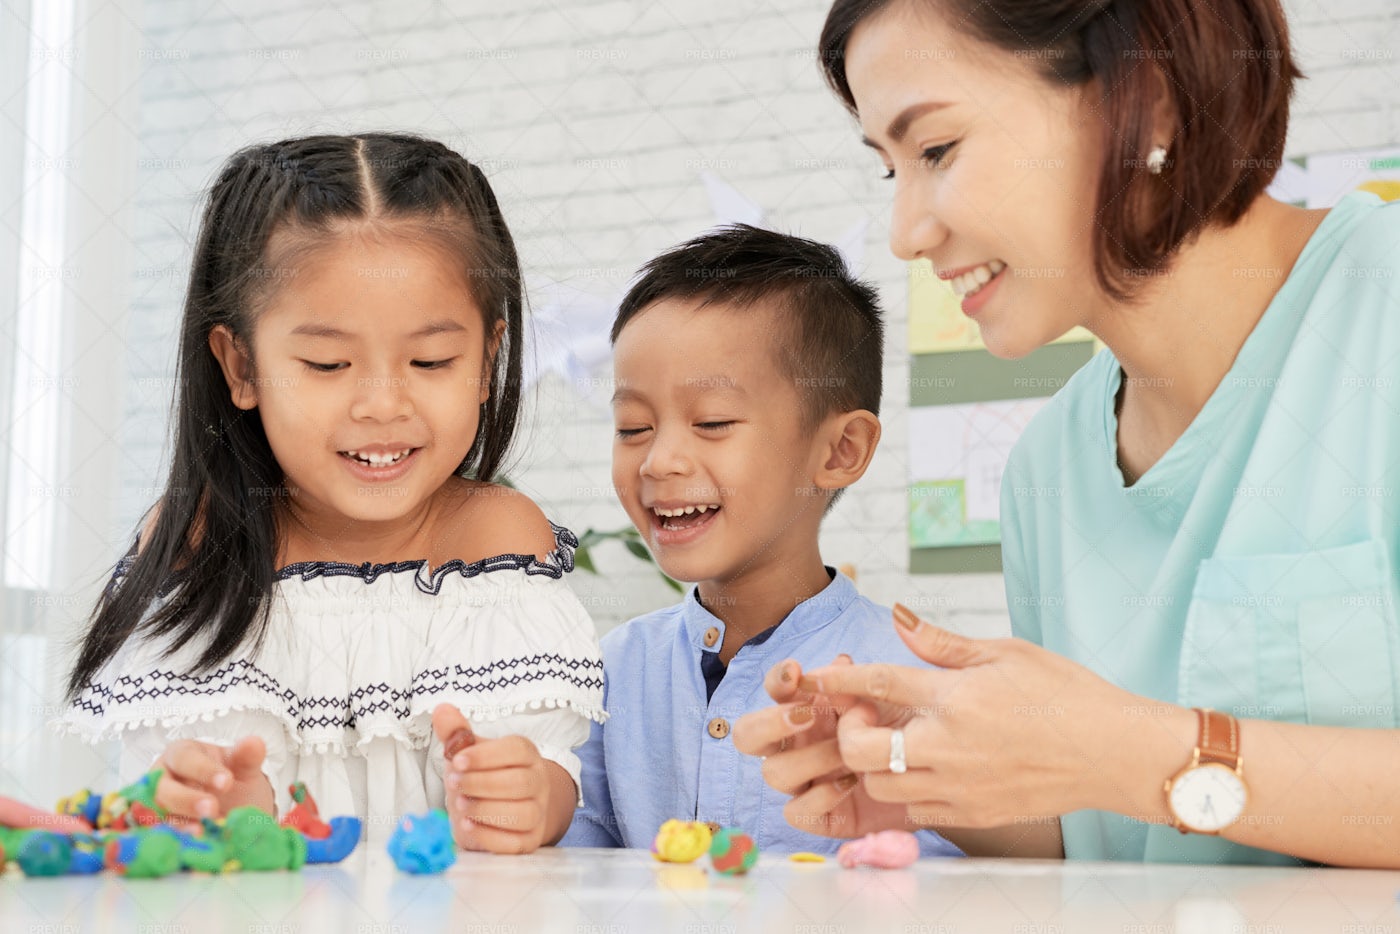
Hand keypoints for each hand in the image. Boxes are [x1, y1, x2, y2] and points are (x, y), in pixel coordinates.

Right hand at [153, 736, 273, 829]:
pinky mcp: (157, 830)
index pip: (185, 758)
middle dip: (187, 799)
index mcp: (180, 754)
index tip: (227, 782)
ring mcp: (156, 806)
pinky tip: (192, 846)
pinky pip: (158, 836)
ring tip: (201, 833)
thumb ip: (247, 757)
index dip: (204, 770)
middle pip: (162, 788)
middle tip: (212, 809)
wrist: (232, 807)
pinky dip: (174, 841)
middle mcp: (161, 778)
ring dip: (178, 825)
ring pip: (157, 815)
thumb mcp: (242, 768)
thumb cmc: (231, 780)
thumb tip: (255, 742)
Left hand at [433, 703, 554, 853]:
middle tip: (453, 784)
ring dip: (485, 810)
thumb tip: (441, 709)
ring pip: (522, 813)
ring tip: (459, 806)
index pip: (516, 750)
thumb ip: (456, 733)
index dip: (486, 756)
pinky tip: (467, 826)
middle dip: (481, 784)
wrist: (508, 807)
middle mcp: (538, 782)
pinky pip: (515, 843)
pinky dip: (489, 836)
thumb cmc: (486, 775)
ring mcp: (538, 813)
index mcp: (526, 755)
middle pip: (520, 783)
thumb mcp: (470, 753)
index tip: (457, 760)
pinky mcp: (529, 841)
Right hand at [731, 656, 908, 838]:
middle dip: (769, 723)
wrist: (926, 774)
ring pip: (774, 773)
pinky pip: (796, 811)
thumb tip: (839, 662)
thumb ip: (859, 682)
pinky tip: (852, 783)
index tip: (796, 673)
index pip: (774, 691)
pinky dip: (820, 797)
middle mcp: (794, 745)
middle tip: (806, 717)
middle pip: (747, 735)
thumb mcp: (884, 700)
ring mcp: (802, 780)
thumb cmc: (899, 730)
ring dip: (812, 758)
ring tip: (848, 753)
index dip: (777, 680)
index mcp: (805, 709)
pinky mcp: (816, 815)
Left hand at [805, 605, 1150, 830]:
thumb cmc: (1065, 694)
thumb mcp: (1005, 652)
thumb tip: (897, 616)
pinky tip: (927, 769)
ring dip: (875, 764)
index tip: (816, 676)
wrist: (1113, 751)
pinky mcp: (972, 814)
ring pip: (880, 785)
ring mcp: (958, 786)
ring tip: (898, 742)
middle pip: (860, 749)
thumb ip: (943, 642)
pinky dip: (907, 791)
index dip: (839, 678)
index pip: (877, 683)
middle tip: (869, 716)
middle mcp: (948, 746)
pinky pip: (915, 810)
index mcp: (954, 698)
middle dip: (850, 731)